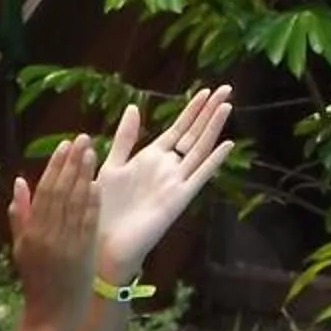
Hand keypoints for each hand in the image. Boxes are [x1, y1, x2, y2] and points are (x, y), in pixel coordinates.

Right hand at [7, 134, 101, 330]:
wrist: (51, 311)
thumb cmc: (37, 279)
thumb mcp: (21, 247)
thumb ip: (20, 214)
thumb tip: (18, 182)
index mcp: (31, 232)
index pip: (44, 191)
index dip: (55, 167)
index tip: (64, 145)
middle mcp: (47, 235)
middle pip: (60, 192)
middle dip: (71, 163)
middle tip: (82, 139)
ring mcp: (66, 243)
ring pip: (75, 203)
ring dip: (84, 176)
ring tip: (92, 152)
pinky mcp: (83, 252)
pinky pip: (88, 223)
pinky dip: (92, 202)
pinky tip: (98, 184)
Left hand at [94, 87, 236, 280]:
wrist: (102, 242)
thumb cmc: (102, 207)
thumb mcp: (110, 165)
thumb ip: (124, 138)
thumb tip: (133, 107)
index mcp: (151, 158)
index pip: (178, 128)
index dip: (192, 110)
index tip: (205, 90)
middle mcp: (168, 167)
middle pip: (193, 134)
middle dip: (208, 111)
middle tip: (226, 88)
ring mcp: (176, 182)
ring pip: (199, 149)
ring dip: (213, 128)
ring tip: (227, 106)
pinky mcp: (179, 198)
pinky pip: (199, 176)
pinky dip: (213, 161)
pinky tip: (227, 144)